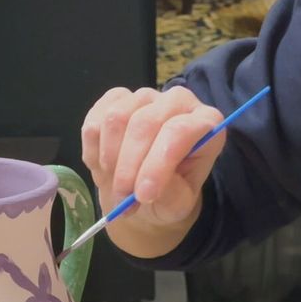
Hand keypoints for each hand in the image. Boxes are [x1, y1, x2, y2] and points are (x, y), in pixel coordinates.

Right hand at [81, 86, 226, 256]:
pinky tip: (106, 167)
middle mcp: (178, 101)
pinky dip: (94, 151)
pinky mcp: (114, 99)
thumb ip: (169, 195)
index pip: (180, 130)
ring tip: (118, 186)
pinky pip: (94, 121)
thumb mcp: (176, 205)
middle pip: (145, 123)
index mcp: (206, 122)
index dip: (158, 164)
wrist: (143, 191)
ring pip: (116, 119)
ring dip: (110, 160)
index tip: (144, 195)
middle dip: (130, 166)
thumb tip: (144, 188)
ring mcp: (145, 96)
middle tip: (124, 199)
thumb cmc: (169, 195)